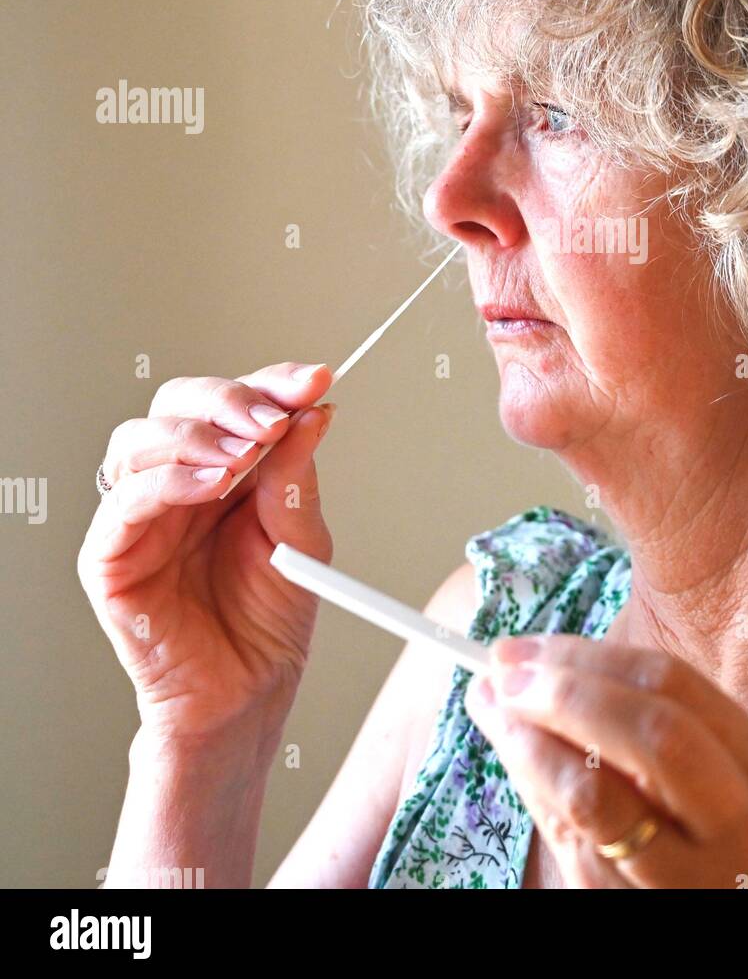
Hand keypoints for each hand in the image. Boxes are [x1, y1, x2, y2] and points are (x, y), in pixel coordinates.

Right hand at [78, 362, 335, 744]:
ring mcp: (138, 515)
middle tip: (274, 418)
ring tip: (246, 455)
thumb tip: (313, 411)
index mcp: (223, 468)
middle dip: (230, 399)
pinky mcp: (110, 555)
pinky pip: (126, 499)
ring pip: (140, 438)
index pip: (234, 402)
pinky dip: (171, 479)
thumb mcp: (301, 537)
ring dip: (199, 435)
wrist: (248, 691)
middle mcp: (176, 481)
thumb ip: (297, 474)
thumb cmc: (269, 620)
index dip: (271, 383)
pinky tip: (214, 485)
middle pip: (179, 403)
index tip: (314, 379)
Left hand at [463, 634, 747, 888]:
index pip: (676, 687)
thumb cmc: (717, 853)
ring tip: (491, 711)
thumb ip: (640, 727)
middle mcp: (746, 833)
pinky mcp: (642, 914)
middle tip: (505, 672)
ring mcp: (695, 882)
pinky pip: (575, 846)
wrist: (733, 943)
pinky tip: (515, 761)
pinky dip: (535, 791)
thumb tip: (530, 663)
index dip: (589, 657)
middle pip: (651, 733)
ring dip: (529, 743)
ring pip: (596, 798)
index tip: (526, 647)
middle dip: (565, 691)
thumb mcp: (715, 788)